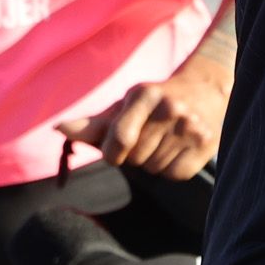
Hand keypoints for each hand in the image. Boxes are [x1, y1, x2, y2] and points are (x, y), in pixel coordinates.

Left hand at [55, 62, 228, 181]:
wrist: (206, 89)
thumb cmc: (154, 101)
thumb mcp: (125, 105)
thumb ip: (93, 124)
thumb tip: (58, 129)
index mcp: (143, 95)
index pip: (119, 140)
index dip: (113, 152)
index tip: (118, 146)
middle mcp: (169, 108)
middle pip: (135, 159)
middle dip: (136, 154)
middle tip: (150, 134)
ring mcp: (189, 126)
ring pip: (154, 168)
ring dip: (154, 160)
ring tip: (166, 138)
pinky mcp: (205, 143)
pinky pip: (174, 174)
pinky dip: (173, 167)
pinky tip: (179, 147)